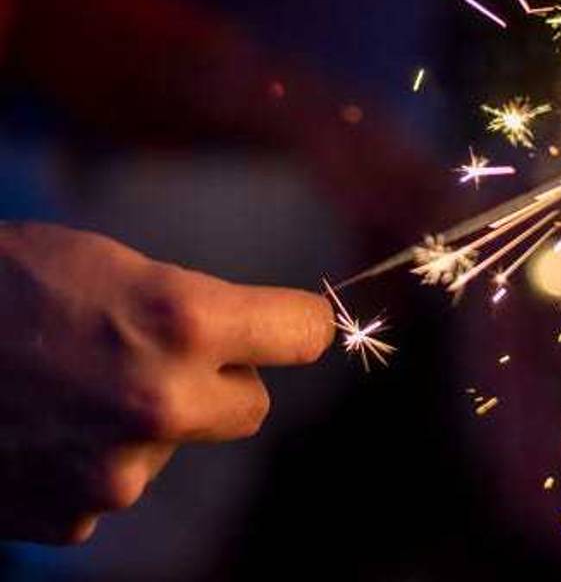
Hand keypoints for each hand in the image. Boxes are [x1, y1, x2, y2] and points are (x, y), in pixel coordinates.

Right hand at [0, 223, 332, 543]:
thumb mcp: (109, 264)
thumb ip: (190, 307)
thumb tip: (251, 338)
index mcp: (183, 322)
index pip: (305, 334)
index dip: (295, 325)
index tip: (288, 323)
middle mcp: (161, 403)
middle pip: (252, 407)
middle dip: (222, 383)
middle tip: (160, 355)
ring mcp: (114, 471)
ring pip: (171, 446)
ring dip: (141, 422)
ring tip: (65, 382)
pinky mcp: (69, 515)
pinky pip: (110, 485)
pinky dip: (86, 459)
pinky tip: (35, 423)